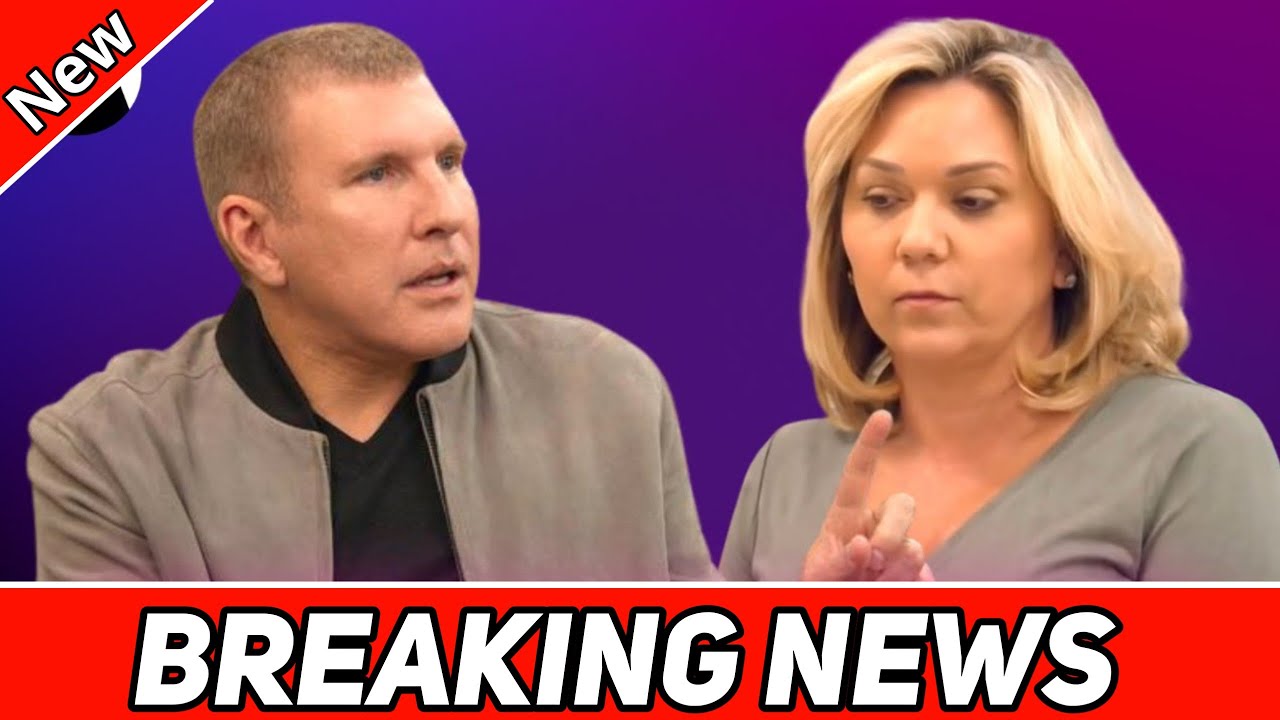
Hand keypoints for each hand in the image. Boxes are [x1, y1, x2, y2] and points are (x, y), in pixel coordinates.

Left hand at [802, 409, 929, 581]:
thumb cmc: (825, 585)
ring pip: (913, 547)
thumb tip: (863, 544)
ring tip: (873, 584)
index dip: (870, 444)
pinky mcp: (917, 574)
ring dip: (895, 569)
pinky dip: (908, 586)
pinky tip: (892, 592)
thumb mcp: (820, 573)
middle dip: (893, 531)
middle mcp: (877, 526)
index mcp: (847, 516)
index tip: (882, 415)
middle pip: (903, 505)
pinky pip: (925, 576)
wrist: (840, 611)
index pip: (858, 475)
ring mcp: (900, 549)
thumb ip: (837, 560)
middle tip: (876, 560)